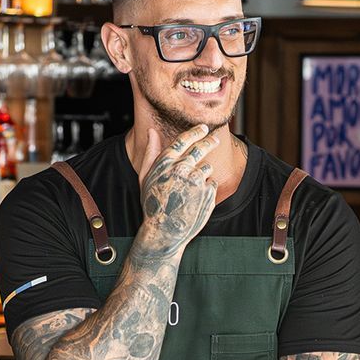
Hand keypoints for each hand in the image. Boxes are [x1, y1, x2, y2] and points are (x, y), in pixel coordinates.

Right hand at [136, 124, 221, 256]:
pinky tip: (196, 199)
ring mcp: (196, 180)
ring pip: (207, 167)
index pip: (184, 140)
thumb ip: (151, 152)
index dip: (195, 131)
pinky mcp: (208, 192)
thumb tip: (152, 131)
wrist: (164, 231)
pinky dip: (207, 189)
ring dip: (204, 174)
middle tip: (214, 139)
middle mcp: (181, 168)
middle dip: (210, 141)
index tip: (204, 128)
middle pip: (201, 148)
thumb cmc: (153, 204)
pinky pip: (212, 183)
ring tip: (192, 190)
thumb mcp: (145, 178)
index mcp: (165, 163)